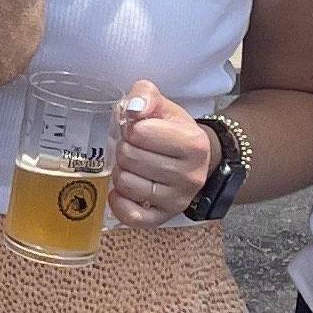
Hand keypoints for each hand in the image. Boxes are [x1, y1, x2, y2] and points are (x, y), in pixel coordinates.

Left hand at [107, 82, 213, 225]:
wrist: (193, 159)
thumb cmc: (173, 130)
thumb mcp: (163, 105)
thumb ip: (145, 94)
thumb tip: (132, 109)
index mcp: (193, 144)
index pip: (140, 133)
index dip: (131, 128)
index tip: (138, 130)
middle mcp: (190, 176)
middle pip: (129, 158)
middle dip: (124, 149)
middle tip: (134, 148)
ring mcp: (178, 200)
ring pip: (126, 185)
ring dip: (121, 172)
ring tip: (132, 166)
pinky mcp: (164, 218)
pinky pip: (131, 216)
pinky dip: (119, 203)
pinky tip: (121, 191)